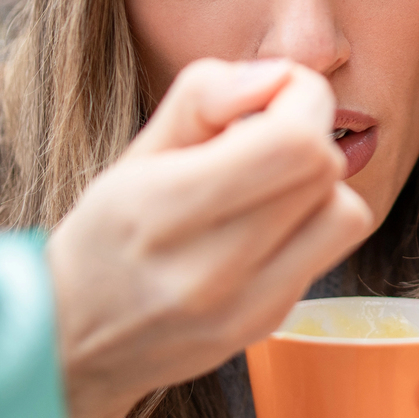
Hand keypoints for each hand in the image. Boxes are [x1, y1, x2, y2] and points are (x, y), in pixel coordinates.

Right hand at [48, 58, 374, 417]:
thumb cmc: (103, 236)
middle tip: (266, 133)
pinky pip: (328, 253)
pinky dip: (310, 224)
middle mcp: (211, 270)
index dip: (303, 99)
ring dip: (320, 185)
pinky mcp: (270, 324)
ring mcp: (247, 307)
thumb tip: (277, 75)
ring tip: (268, 184)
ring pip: (346, 215)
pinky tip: (262, 226)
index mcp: (164, 211)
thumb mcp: (133, 155)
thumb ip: (203, 99)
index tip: (275, 92)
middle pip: (325, 172)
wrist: (72, 342)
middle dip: (309, 132)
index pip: (294, 143)